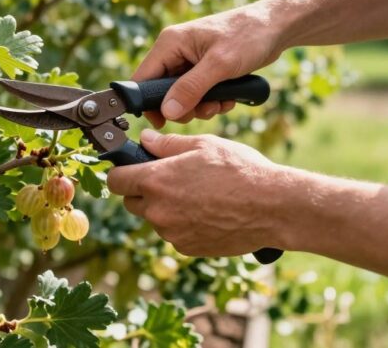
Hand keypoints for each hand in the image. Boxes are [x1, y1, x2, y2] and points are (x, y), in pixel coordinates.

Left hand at [107, 129, 289, 256]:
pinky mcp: (187, 248)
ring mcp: (172, 233)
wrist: (272, 207)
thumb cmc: (240, 170)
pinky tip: (207, 211)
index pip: (115, 180)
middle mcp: (158, 211)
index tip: (132, 168)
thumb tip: (145, 139)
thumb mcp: (203, 145)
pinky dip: (182, 224)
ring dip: (165, 208)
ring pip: (155, 219)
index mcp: (156, 180)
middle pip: (131, 202)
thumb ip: (167, 144)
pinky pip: (174, 234)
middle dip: (143, 191)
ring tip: (197, 194)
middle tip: (170, 179)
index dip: (122, 172)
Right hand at [134, 6, 282, 126]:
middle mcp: (176, 51)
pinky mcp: (204, 69)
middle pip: (162, 92)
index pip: (142, 78)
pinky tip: (229, 97)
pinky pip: (198, 94)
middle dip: (183, 107)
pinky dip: (212, 101)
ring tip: (222, 101)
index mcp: (170, 43)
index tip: (164, 122)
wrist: (276, 27)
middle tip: (206, 108)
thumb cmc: (248, 36)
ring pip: (181, 96)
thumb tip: (167, 112)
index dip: (147, 103)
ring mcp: (190, 61)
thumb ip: (191, 89)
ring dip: (201, 106)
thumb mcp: (219, 65)